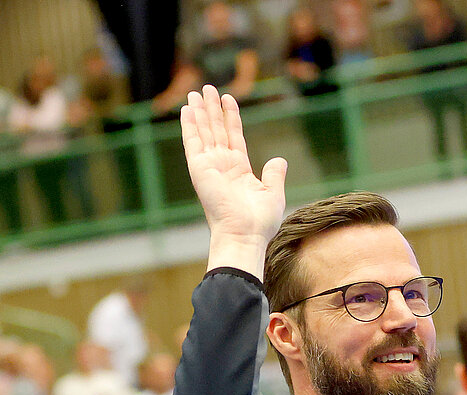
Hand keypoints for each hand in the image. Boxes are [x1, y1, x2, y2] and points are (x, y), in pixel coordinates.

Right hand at [181, 85, 286, 263]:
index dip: (231, 117)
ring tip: (198, 91)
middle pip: (216, 129)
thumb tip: (279, 160)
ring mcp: (209, 166)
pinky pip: (192, 142)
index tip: (229, 98)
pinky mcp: (199, 169)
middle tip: (208, 87)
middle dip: (212, 108)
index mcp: (238, 170)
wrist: (245, 234)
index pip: (233, 136)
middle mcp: (221, 165)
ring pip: (203, 131)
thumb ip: (274, 175)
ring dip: (200, 111)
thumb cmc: (260, 221)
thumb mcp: (273, 193)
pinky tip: (187, 109)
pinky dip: (189, 125)